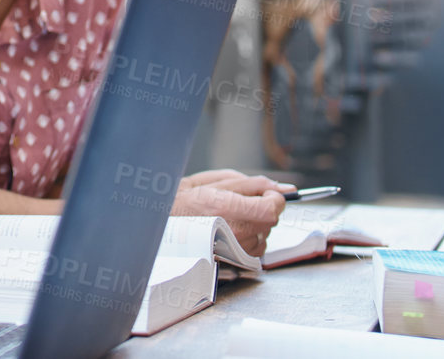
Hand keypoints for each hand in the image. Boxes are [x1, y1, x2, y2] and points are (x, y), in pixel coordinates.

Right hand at [171, 171, 286, 255]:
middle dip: (263, 207)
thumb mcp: (210, 182)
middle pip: (271, 220)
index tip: (267, 192)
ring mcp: (236, 250)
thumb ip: (251, 183)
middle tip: (239, 202)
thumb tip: (285, 188)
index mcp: (226, 207)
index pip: (272, 207)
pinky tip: (229, 230)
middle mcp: (234, 232)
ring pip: (265, 233)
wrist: (158, 229)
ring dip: (256, 223)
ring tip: (229, 217)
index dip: (275, 197)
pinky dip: (250, 236)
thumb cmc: (180, 202)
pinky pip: (257, 246)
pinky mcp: (236, 261)